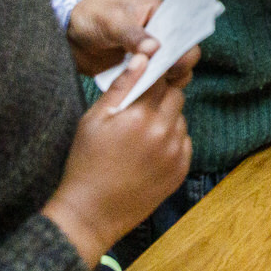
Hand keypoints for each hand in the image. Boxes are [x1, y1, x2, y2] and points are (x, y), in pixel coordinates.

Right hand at [41, 56, 192, 267]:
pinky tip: (150, 150)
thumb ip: (121, 87)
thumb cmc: (86, 163)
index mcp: (140, 116)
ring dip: (167, 118)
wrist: (91, 213)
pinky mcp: (180, 170)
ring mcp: (175, 153)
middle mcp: (163, 132)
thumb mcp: (93, 120)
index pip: (160, 79)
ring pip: (181, 119)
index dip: (153, 75)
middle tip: (141, 108)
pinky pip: (184, 142)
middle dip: (161, 96)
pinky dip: (172, 140)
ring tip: (142, 133)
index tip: (146, 79)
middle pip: (176, 95)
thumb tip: (142, 57)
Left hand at [66, 0, 202, 86]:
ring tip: (150, 83)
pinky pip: (157, 83)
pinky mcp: (143, 72)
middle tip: (162, 72)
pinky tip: (142, 92)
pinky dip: (154, 89)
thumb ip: (133, 35)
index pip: (184, 26)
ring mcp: (154, 55)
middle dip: (177, 64)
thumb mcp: (112, 21)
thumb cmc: (92, 17)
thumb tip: (154, 48)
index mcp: (160, 13)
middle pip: (185, 52)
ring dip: (167, 79)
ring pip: (175, 71)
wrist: (68, 36)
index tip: (176, 55)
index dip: (186, 41)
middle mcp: (162, 34)